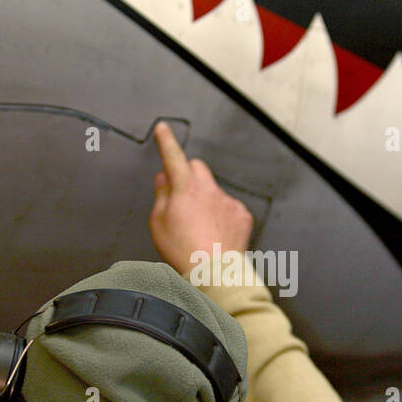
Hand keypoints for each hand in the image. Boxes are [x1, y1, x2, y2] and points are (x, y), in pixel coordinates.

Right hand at [149, 122, 253, 275]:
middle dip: (188, 174)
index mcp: (185, 188)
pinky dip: (222, 215)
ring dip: (205, 199)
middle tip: (180, 195)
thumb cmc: (184, 250)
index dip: (166, 141)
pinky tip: (215, 233)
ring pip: (213, 189)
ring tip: (198, 226)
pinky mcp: (242, 214)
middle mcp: (209, 189)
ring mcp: (228, 201)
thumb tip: (164, 179)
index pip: (173, 156)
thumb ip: (161, 195)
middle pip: (197, 167)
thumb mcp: (159, 222)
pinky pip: (229, 206)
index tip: (163, 130)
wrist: (215, 272)